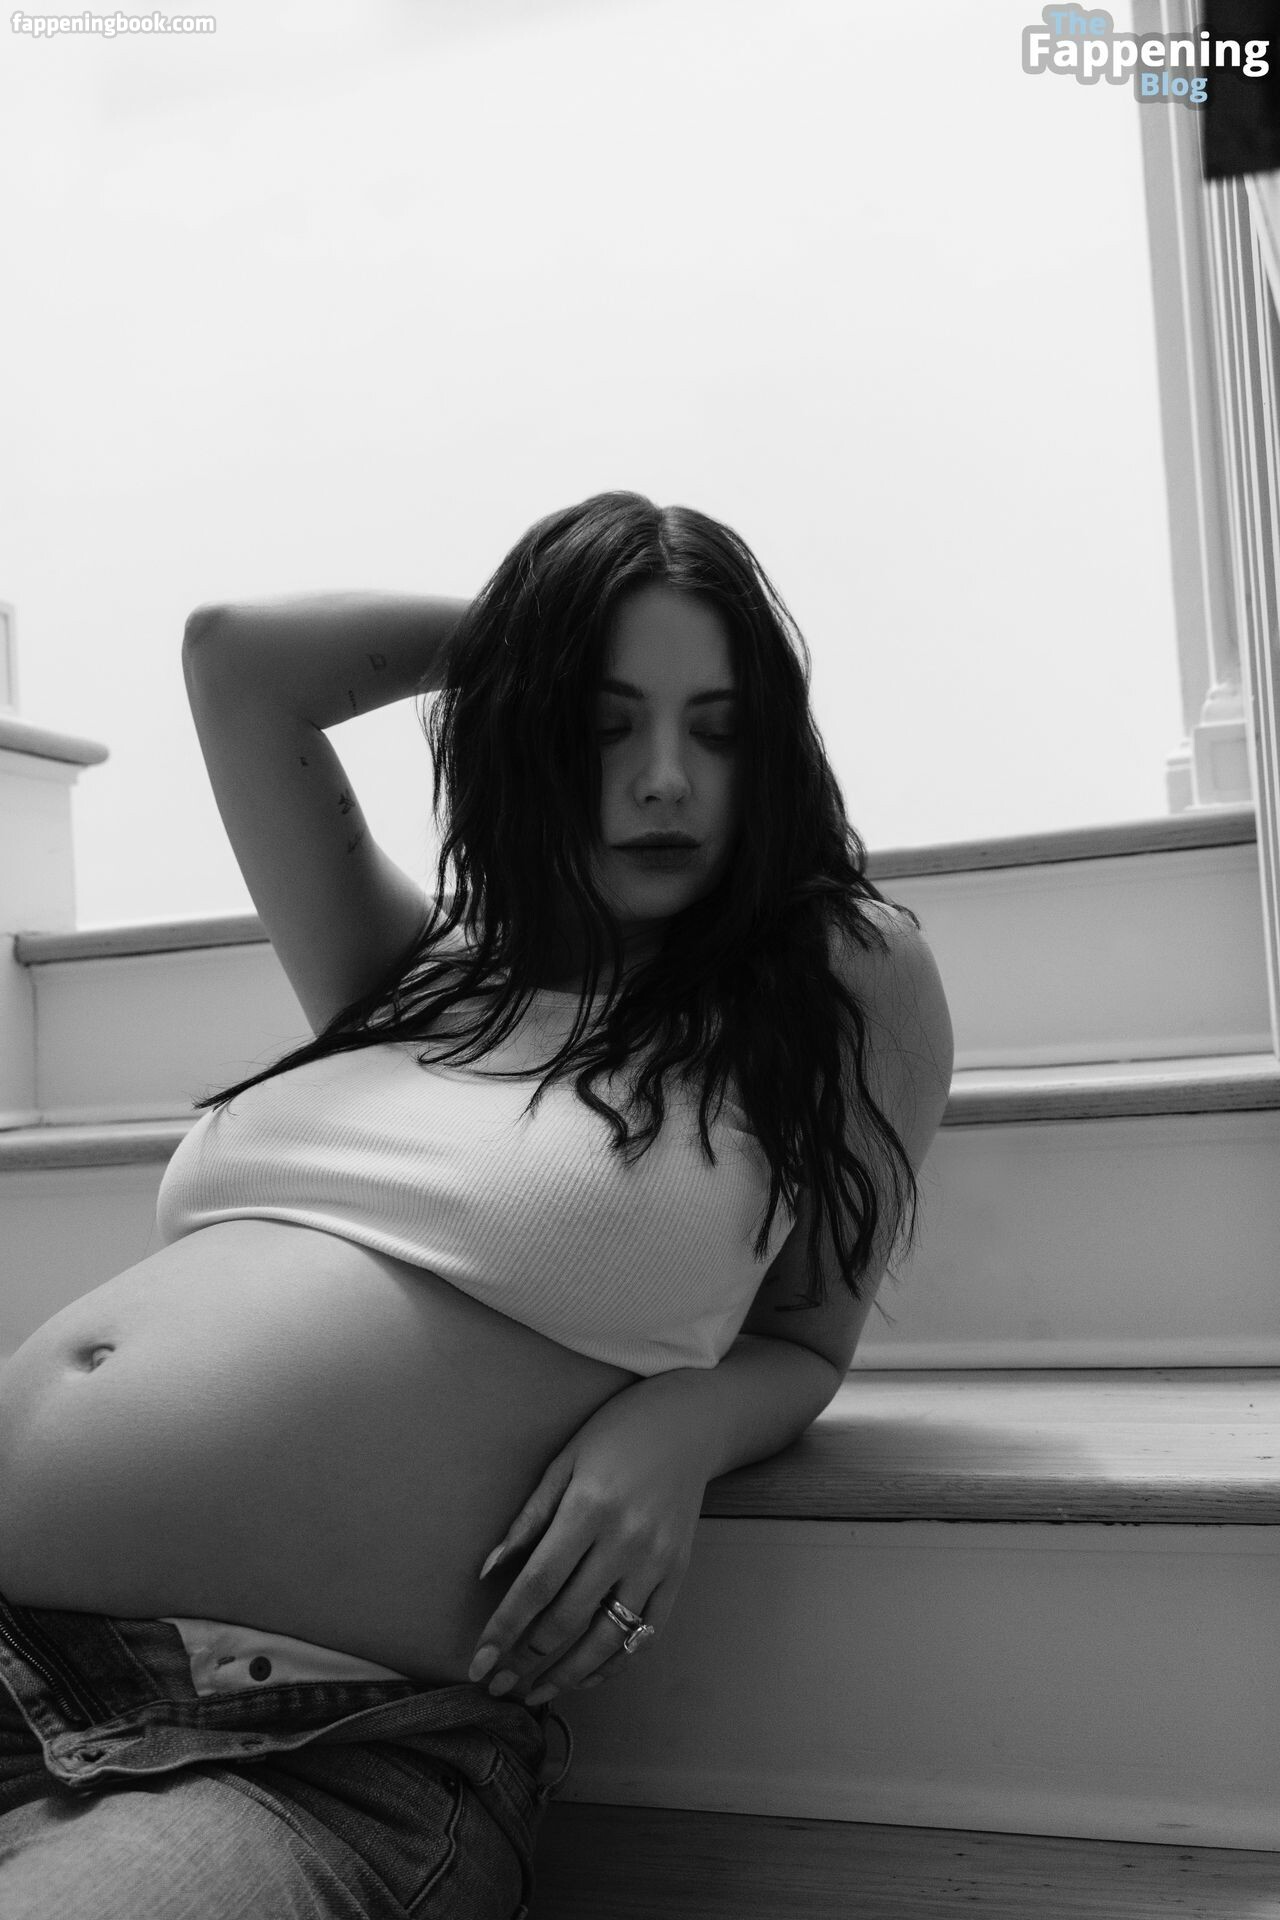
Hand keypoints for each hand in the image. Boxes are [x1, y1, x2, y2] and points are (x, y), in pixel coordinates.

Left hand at [467, 1379, 712, 1705]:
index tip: (478, 1662)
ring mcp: (658, 1562)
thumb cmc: (618, 1434)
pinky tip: (584, 1676)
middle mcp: (627, 1541)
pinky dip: (613, 1663)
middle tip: (494, 1683)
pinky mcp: (679, 1573)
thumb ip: (529, 1518)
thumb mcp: (565, 1460)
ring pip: (608, 1639)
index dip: (504, 1628)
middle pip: (568, 1619)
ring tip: (533, 1692)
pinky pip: (645, 1634)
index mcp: (591, 1508)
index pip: (538, 1584)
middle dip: (525, 1659)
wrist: (691, 1423)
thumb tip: (488, 1570)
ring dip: (566, 1675)